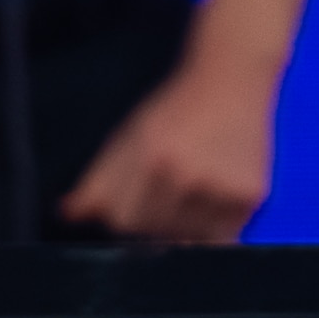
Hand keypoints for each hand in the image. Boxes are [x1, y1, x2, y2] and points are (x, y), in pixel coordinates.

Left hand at [60, 10, 277, 242]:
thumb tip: (68, 213)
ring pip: (188, 240)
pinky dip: (216, 224)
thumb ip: (98, 178)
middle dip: (156, 216)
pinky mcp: (250, 197)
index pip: (123, 220)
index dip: (127, 210)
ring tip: (196, 185)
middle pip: (155, 233)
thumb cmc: (178, 107)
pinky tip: (217, 190)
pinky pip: (222, 237)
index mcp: (152, 157)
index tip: (138, 193)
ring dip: (186, 224)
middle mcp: (187, 175)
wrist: (234, 77)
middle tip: (173, 182)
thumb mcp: (131, 135)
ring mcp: (221, 188)